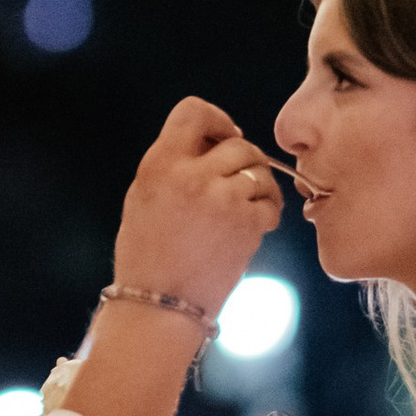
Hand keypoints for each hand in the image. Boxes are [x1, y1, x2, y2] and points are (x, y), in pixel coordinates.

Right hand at [112, 99, 279, 318]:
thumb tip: (214, 142)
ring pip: (259, 170)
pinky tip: (254, 221)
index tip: (222, 134)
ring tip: (244, 202)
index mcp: (161, 164)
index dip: (216, 119)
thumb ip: (175, 163)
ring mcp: (223, 200)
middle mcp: (193, 176)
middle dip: (242, 157)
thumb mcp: (144, 195)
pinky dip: (267, 209)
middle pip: (238, 143)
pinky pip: (271, 202)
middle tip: (234, 178)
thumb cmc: (147, 253)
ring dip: (257, 183)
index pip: (193, 111)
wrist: (159, 304)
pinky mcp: (247, 226)